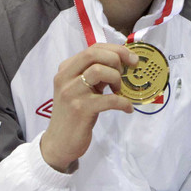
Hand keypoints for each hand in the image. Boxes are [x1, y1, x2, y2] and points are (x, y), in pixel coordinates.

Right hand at [40, 43, 136, 172]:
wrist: (59, 142)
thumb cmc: (75, 112)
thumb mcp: (82, 88)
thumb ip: (97, 73)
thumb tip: (126, 61)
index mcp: (66, 69)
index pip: (93, 48)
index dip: (116, 50)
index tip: (131, 59)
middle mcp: (65, 77)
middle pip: (94, 54)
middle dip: (117, 59)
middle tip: (126, 72)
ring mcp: (71, 93)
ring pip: (99, 71)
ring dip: (117, 79)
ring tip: (120, 91)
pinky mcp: (80, 109)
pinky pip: (109, 99)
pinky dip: (123, 102)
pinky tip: (127, 108)